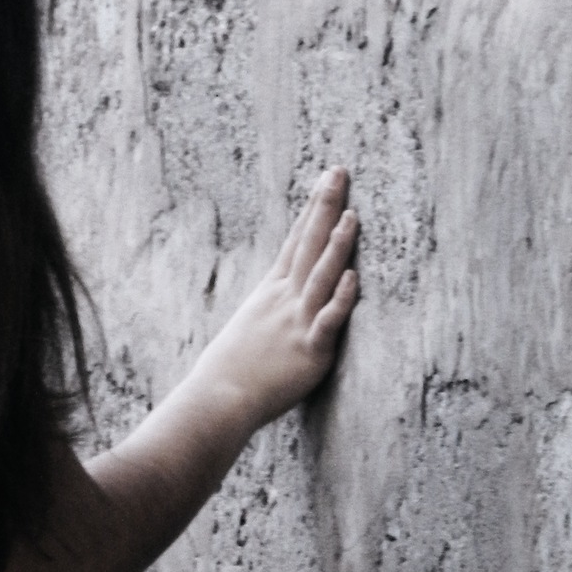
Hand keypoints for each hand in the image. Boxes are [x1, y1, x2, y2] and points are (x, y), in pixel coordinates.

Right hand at [195, 167, 359, 427]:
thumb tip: (281, 298)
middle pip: (308, 246)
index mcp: (271, 292)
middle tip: (339, 172)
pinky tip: (353, 278)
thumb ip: (271, 309)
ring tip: (353, 216)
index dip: (313, 209)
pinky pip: (328, 322)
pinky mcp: (310, 351)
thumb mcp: (249, 325)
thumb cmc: (231, 369)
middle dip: (325, 207)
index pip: (295, 242)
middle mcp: (285, 300)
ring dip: (337, 246)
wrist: (218, 399)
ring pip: (320, 277)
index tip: (325, 179)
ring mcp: (297, 323)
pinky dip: (340, 300)